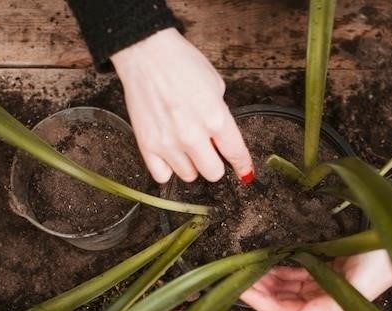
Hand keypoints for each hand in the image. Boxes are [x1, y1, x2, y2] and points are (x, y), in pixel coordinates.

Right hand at [111, 28, 253, 183]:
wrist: (146, 53)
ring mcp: (168, 143)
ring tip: (185, 146)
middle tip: (208, 150)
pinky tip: (169, 154)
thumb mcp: (215, 85)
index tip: (244, 172)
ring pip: (188, 176)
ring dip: (191, 165)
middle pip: (213, 173)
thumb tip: (220, 139)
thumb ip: (221, 116)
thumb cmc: (180, 63)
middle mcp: (193, 135)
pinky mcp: (147, 145)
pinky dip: (168, 168)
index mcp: (215, 117)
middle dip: (214, 163)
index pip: (236, 154)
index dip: (243, 166)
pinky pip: (162, 175)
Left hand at [240, 249, 391, 310]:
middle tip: (238, 273)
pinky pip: (297, 270)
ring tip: (248, 265)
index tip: (241, 287)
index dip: (262, 303)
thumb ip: (331, 307)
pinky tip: (268, 260)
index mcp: (330, 306)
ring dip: (267, 278)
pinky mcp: (327, 266)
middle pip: (283, 300)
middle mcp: (325, 297)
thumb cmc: (384, 258)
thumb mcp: (360, 284)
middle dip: (260, 290)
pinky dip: (280, 266)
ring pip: (287, 285)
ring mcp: (325, 282)